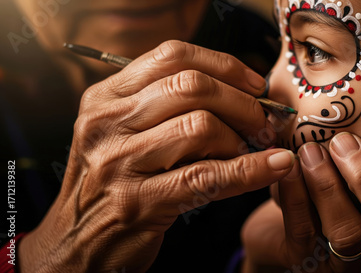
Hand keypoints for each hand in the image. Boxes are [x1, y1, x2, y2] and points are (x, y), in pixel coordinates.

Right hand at [18, 41, 294, 272]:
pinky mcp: (138, 202)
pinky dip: (251, 169)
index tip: (255, 84)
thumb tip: (241, 92)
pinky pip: (208, 176)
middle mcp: (106, 123)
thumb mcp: (125, 133)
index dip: (224, 65)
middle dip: (242, 102)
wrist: (77, 241)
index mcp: (105, 97)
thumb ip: (167, 107)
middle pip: (192, 87)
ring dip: (243, 138)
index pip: (172, 57)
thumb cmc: (115, 181)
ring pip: (202, 126)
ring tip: (254, 150)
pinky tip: (276, 166)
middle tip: (264, 121)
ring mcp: (118, 162)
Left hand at [242, 127, 360, 272]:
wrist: (283, 231)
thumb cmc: (329, 190)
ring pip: (350, 235)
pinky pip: (303, 233)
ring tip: (312, 151)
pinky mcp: (305, 260)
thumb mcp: (356, 167)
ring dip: (331, 188)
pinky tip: (289, 167)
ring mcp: (343, 259)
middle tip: (344, 141)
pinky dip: (297, 196)